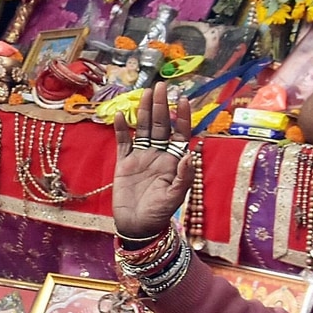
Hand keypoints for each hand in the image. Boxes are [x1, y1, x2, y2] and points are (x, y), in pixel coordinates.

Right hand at [112, 82, 194, 239]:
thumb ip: (184, 176)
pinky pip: (123, 142)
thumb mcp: (175, 196)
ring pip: (144, 128)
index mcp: (174, 160)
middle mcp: (159, 154)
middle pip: (161, 125)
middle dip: (162, 106)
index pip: (180, 133)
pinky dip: (122, 129)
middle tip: (161, 86)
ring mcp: (141, 157)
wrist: (137, 225)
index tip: (183, 99)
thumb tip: (190, 154)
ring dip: (145, 111)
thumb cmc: (159, 213)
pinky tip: (122, 115)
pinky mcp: (124, 162)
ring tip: (145, 93)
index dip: (182, 116)